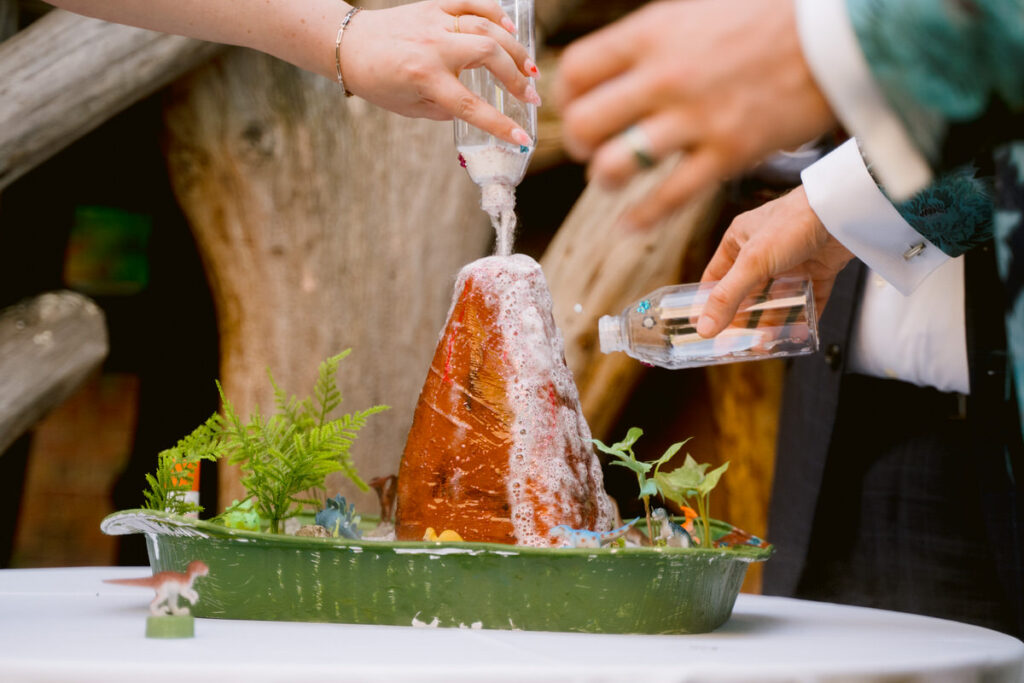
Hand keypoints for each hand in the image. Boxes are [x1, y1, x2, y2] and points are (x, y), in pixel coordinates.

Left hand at [343, 0, 539, 146]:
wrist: (350, 45)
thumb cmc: (378, 81)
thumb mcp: (410, 107)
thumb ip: (445, 110)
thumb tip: (476, 110)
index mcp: (425, 78)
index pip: (471, 106)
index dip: (499, 126)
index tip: (522, 140)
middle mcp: (433, 47)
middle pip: (488, 56)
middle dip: (516, 78)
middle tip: (531, 97)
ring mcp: (435, 22)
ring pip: (486, 27)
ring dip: (514, 48)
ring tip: (530, 69)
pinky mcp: (434, 5)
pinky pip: (472, 3)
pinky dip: (496, 13)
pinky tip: (511, 29)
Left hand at [556, 0, 834, 228]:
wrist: (838, 36)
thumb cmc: (770, 18)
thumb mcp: (698, 10)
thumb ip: (653, 39)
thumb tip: (617, 65)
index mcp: (653, 34)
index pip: (578, 71)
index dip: (568, 96)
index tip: (576, 106)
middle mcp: (665, 77)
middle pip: (586, 122)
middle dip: (581, 143)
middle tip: (592, 148)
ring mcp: (695, 119)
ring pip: (617, 164)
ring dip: (605, 178)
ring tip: (611, 179)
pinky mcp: (727, 153)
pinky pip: (668, 197)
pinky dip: (641, 217)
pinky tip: (629, 223)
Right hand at [696, 186, 853, 336]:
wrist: (842, 211)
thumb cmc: (793, 223)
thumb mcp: (752, 262)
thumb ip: (728, 297)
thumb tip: (704, 328)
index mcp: (740, 240)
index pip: (717, 276)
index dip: (709, 301)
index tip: (703, 325)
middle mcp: (764, 251)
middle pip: (747, 291)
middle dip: (741, 318)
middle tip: (732, 343)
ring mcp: (792, 261)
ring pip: (777, 298)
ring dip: (771, 321)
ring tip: (763, 344)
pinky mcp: (819, 270)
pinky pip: (808, 299)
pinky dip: (803, 317)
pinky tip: (796, 334)